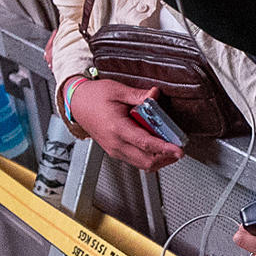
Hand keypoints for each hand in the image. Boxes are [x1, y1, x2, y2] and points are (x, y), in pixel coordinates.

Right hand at [66, 77, 182, 170]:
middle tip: (179, 148)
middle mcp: (115, 143)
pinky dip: (149, 157)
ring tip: (171, 148)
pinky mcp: (115, 151)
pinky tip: (157, 147)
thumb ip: (139, 95)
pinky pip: (136, 160)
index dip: (165, 148)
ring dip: (159, 159)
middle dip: (166, 157)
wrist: (76, 103)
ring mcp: (114, 149)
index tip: (179, 149)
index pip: (145, 143)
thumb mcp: (117, 91)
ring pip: (142, 164)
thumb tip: (155, 94)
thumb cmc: (93, 97)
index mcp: (116, 128)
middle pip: (146, 160)